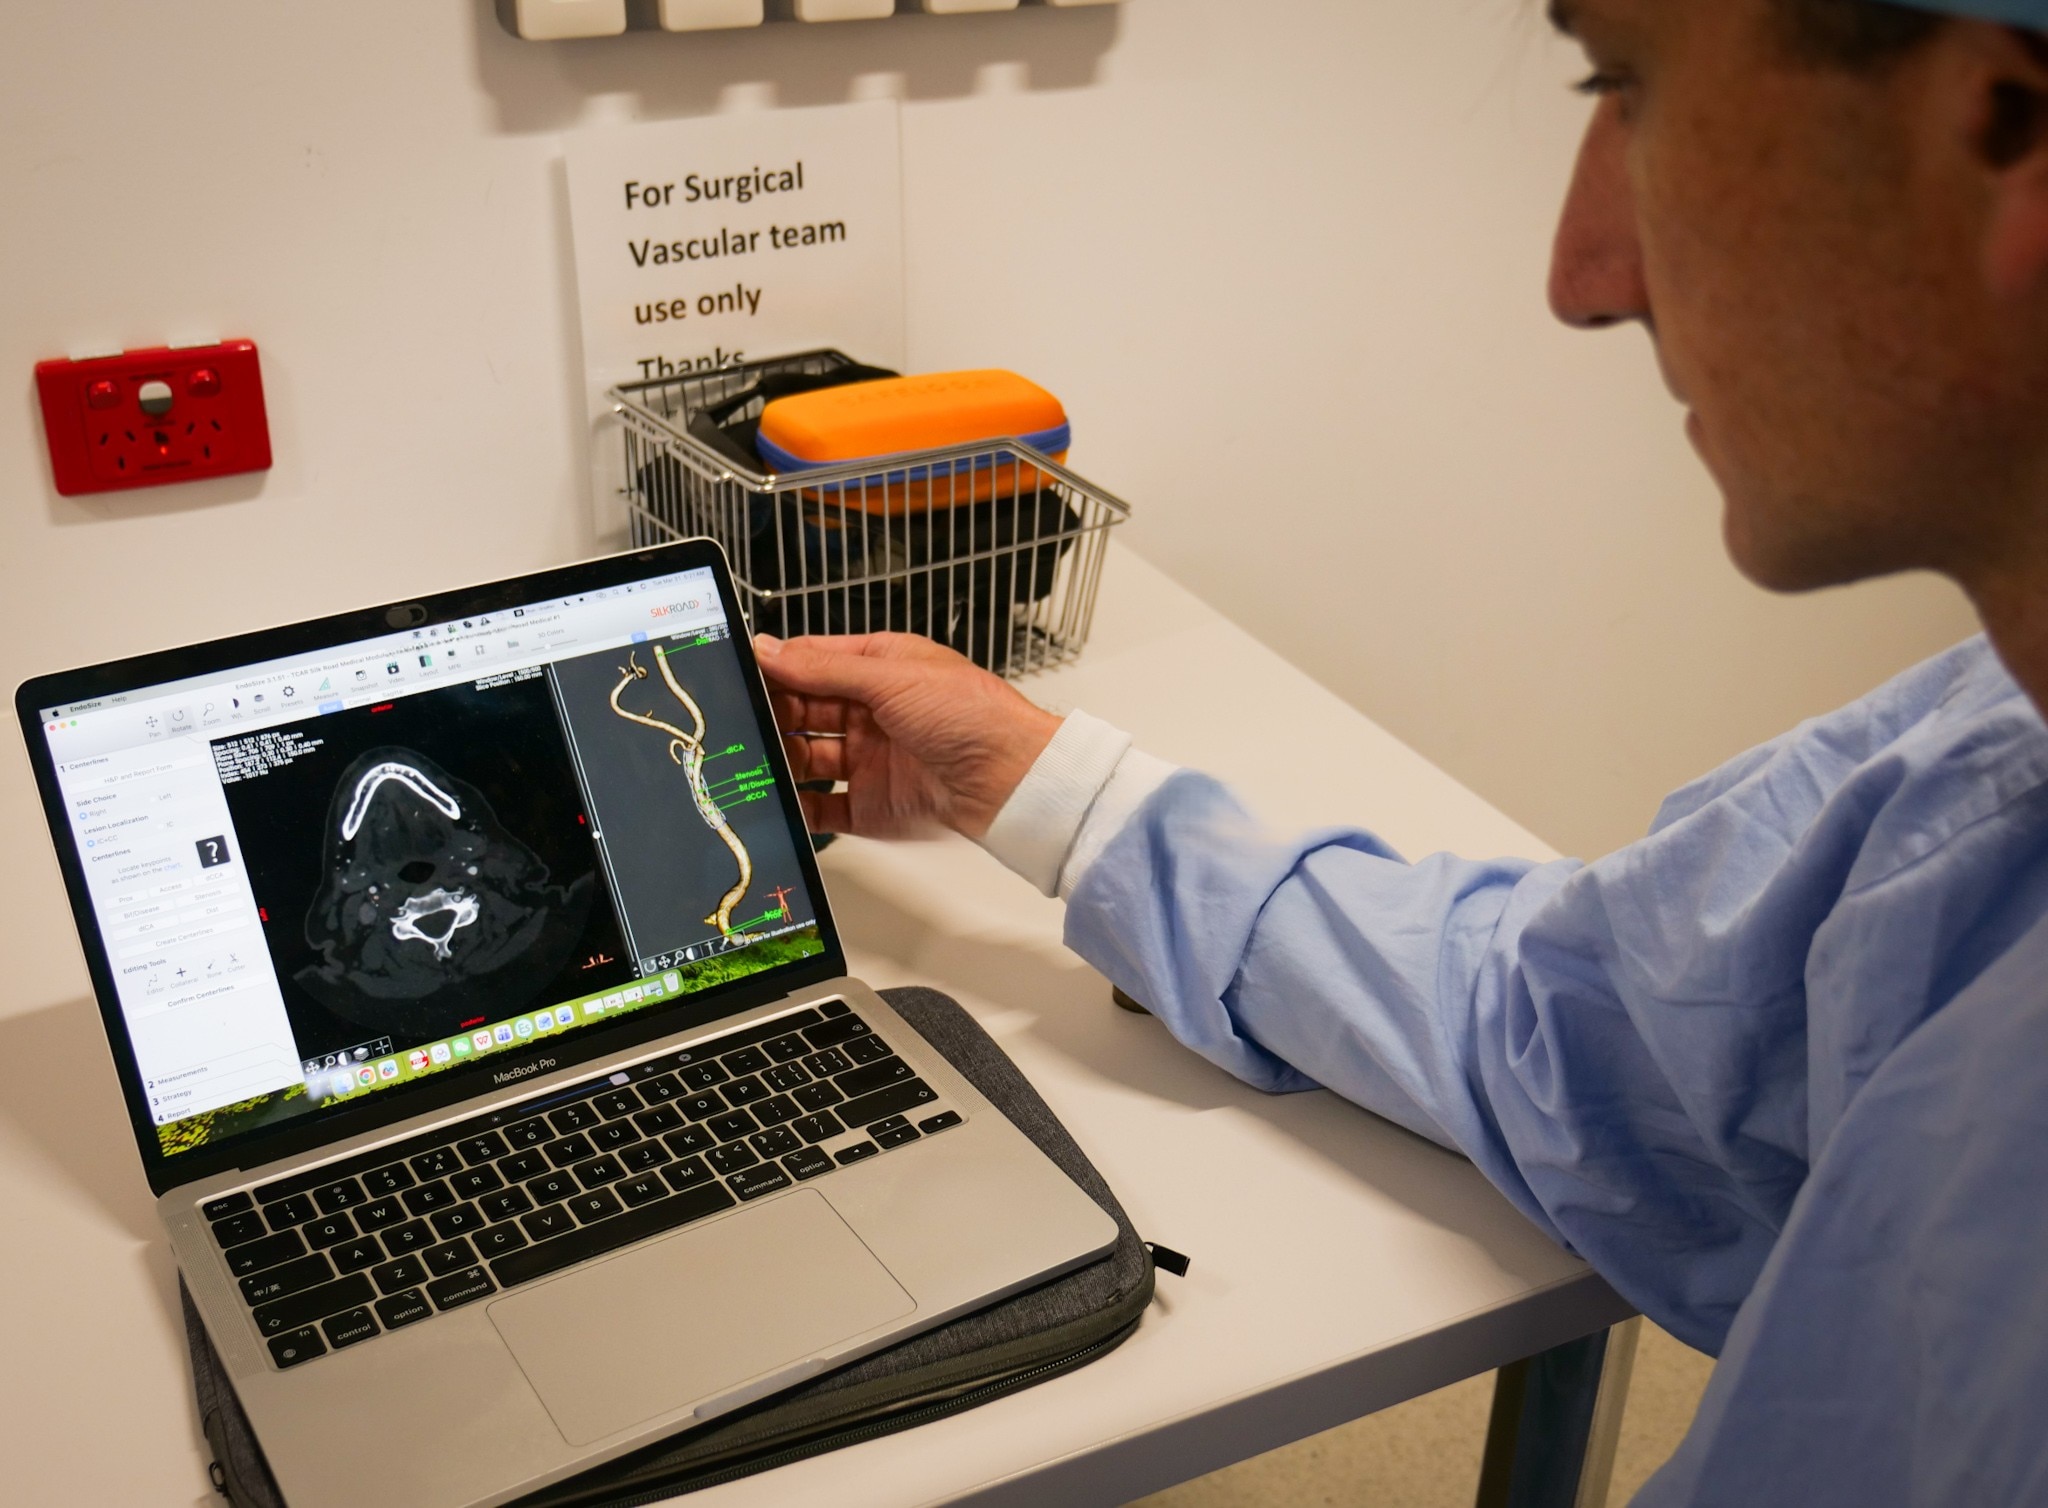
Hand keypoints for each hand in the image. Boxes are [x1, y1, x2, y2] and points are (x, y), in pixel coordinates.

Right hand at [755, 633, 1060, 840]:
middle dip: (772, 715)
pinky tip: (777, 802)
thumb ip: (824, 667)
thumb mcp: (892, 676)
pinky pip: (825, 808)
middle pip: (805, 711)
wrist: (1012, 782)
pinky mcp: (873, 806)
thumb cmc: (973, 715)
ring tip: (748, 761)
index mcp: (882, 669)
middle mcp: (874, 712)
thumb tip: (770, 648)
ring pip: (808, 759)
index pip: (814, 662)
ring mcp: (872, 760)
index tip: (737, 672)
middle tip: (735, 719)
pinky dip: (800, 807)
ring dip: (779, 760)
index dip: (778, 667)